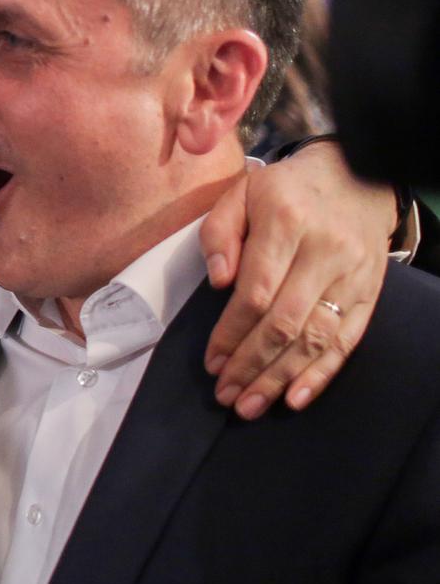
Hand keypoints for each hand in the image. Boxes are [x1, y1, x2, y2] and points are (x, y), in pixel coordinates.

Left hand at [199, 141, 394, 419]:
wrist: (356, 178)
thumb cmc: (285, 190)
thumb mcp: (241, 193)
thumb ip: (220, 232)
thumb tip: (218, 281)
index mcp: (286, 223)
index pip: (257, 292)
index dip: (232, 332)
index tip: (212, 361)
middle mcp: (325, 253)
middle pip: (285, 322)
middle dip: (251, 365)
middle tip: (226, 394)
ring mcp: (352, 277)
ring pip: (316, 338)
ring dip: (280, 378)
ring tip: (250, 406)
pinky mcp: (370, 295)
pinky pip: (347, 341)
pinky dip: (321, 374)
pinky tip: (295, 398)